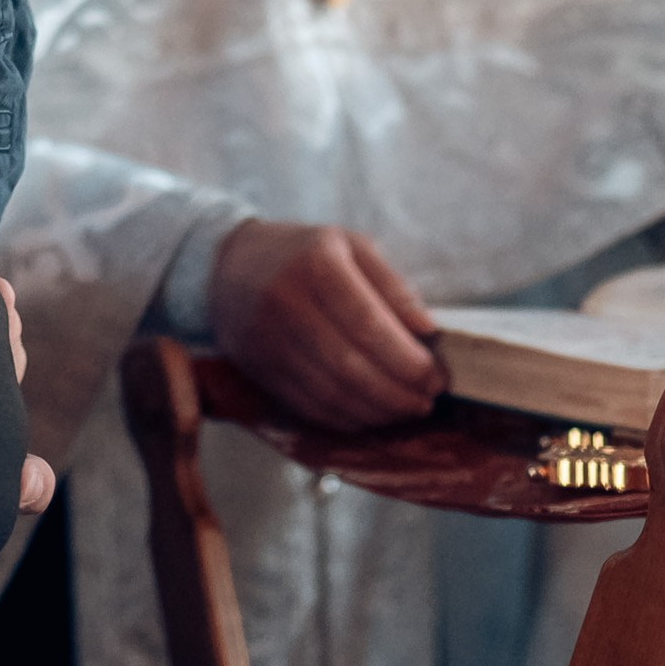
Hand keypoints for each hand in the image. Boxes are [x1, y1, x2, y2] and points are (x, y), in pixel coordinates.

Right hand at [208, 219, 444, 428]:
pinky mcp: (259, 369)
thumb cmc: (303, 253)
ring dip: (376, 412)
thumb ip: (391, 285)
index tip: (436, 377)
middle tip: (426, 400)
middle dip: (398, 393)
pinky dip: (345, 419)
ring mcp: (268, 340)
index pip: (369, 326)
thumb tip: (428, 332)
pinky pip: (309, 406)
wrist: (228, 264)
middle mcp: (287, 301)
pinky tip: (369, 414)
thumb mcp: (350, 246)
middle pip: (351, 366)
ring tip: (404, 409)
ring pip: (331, 394)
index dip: (408, 360)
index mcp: (317, 263)